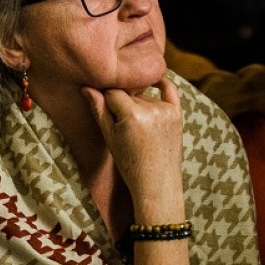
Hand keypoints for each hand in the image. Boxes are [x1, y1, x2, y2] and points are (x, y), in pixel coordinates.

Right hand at [83, 77, 185, 220]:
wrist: (157, 183)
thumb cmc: (130, 164)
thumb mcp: (110, 138)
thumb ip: (99, 110)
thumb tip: (87, 87)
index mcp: (133, 115)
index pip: (112, 92)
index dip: (105, 100)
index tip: (103, 110)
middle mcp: (152, 109)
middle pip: (129, 94)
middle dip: (122, 105)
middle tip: (124, 128)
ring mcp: (167, 111)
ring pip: (144, 96)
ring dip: (138, 104)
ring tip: (138, 130)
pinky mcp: (177, 114)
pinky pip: (169, 90)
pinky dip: (161, 83)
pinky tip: (153, 80)